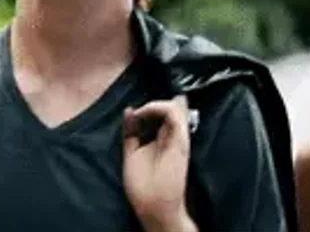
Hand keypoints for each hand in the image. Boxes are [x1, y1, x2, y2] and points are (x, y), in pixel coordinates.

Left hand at [123, 95, 197, 231]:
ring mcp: (178, 137)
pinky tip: (142, 114)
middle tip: (140, 111)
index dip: (154, 106)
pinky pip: (173, 113)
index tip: (136, 109)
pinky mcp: (179, 139)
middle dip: (158, 103)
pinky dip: (156, 107)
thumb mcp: (132, 152)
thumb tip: (129, 109)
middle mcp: (174, 136)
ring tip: (140, 113)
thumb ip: (131, 131)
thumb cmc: (143, 185)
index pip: (166, 113)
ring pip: (174, 107)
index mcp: (165, 139)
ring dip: (154, 105)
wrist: (153, 206)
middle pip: (173, 108)